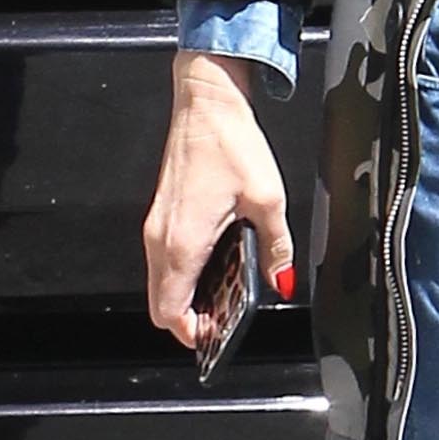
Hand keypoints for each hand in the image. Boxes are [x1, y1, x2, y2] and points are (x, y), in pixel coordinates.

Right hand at [143, 51, 295, 349]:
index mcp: (182, 242)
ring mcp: (156, 226)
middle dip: (190, 319)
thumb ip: (277, 247)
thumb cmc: (229, 143)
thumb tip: (282, 279)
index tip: (216, 337)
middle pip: (161, 302)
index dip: (192, 333)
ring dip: (188, 295)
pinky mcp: (161, 214)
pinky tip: (218, 262)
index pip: (169, 310)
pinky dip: (185, 272)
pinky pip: (165, 259)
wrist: (206, 102)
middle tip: (223, 320)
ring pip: (162, 281)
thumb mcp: (268, 200)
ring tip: (226, 293)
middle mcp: (160, 238)